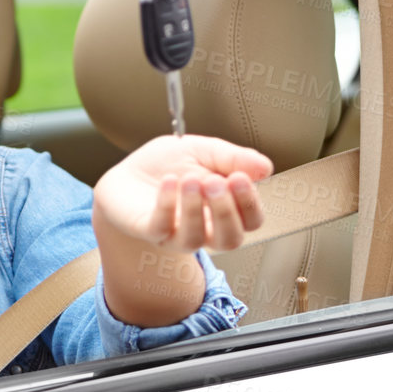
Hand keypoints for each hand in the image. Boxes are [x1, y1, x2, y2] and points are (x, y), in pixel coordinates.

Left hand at [94, 134, 272, 252]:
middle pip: (230, 239)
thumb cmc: (168, 166)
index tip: (240, 177)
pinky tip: (168, 182)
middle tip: (216, 181)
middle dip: (226, 211)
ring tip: (189, 179)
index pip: (251, 220)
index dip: (249, 203)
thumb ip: (233, 158)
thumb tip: (266, 167)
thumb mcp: (203, 151)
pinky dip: (167, 205)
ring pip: (195, 240)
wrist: (127, 173)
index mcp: (223, 210)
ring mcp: (175, 234)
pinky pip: (161, 227)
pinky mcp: (148, 231)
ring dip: (195, 209)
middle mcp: (204, 229)